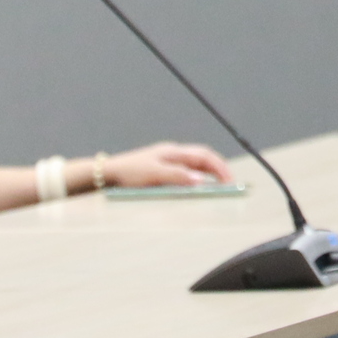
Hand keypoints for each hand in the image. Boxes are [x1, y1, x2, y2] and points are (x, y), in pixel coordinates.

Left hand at [102, 141, 233, 187]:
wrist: (108, 173)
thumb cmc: (129, 173)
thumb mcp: (153, 175)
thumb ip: (177, 176)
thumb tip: (201, 180)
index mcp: (173, 152)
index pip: (204, 155)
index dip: (219, 167)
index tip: (229, 181)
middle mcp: (173, 153)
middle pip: (202, 157)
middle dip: (218, 169)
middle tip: (229, 184)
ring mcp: (168, 160)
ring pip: (195, 163)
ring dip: (209, 173)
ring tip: (219, 186)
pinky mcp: (162, 168)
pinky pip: (187, 170)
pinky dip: (198, 177)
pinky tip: (198, 186)